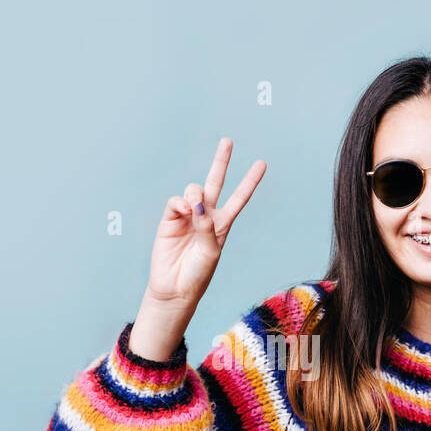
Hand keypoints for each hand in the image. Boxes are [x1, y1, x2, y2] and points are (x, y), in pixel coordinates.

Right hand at [145, 136, 266, 312]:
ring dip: (195, 194)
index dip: (250, 181)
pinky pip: (176, 201)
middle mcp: (206, 217)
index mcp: (222, 225)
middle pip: (215, 183)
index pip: (239, 198)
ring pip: (193, 191)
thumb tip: (196, 205)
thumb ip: (207, 227)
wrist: (174, 289)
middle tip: (228, 141)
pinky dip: (181, 203)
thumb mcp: (210, 252)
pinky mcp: (169, 220)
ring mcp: (187, 217)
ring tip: (194, 208)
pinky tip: (185, 211)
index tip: (262, 163)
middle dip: (221, 162)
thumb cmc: (197, 275)